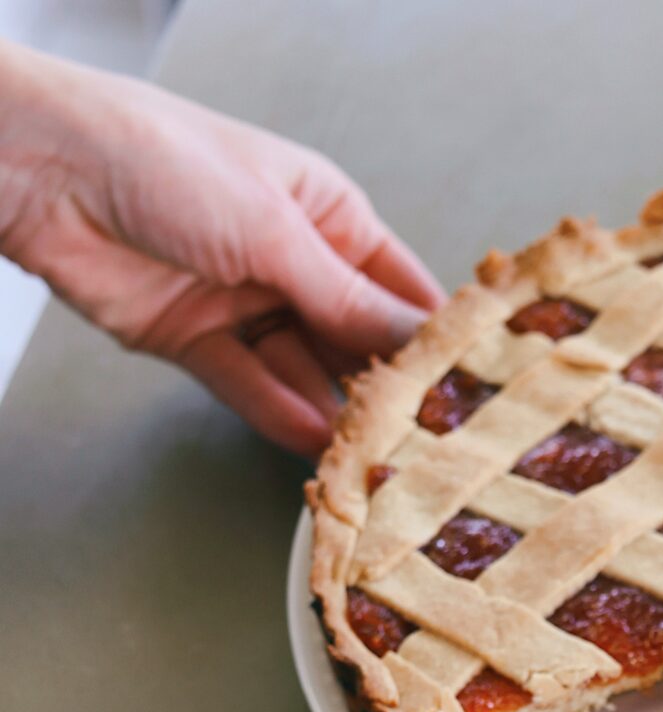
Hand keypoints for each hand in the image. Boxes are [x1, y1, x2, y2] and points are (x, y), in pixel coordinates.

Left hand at [0, 43, 445, 454]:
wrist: (46, 172)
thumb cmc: (161, 160)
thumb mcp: (275, 230)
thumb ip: (347, 299)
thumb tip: (417, 345)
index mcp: (325, 215)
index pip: (399, 290)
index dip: (434, 339)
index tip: (469, 388)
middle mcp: (292, 263)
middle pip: (357, 341)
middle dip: (386, 388)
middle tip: (425, 439)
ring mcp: (245, 305)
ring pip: (307, 374)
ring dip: (335, 413)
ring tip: (372, 453)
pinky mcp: (198, 342)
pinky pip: (253, 389)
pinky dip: (280, 415)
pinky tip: (311, 441)